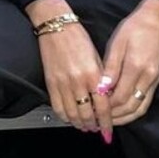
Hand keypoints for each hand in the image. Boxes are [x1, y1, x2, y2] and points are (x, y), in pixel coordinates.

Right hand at [25, 0, 113, 138]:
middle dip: (93, 126)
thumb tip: (106, 99)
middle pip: (87, 114)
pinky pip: (57, 108)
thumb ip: (102, 80)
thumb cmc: (79, 38)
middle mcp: (78, 82)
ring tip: (85, 126)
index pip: (103, 106)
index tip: (108, 130)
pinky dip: (65, 117)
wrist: (57, 27)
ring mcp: (62, 84)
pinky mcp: (50, 84)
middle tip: (97, 130)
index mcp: (93, 75)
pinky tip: (70, 118)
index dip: (106, 122)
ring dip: (79, 124)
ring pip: (72, 114)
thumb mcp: (97, 58)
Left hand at [98, 0, 158, 125]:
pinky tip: (122, 113)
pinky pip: (145, 103)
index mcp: (136, 66)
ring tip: (108, 121)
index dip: (106, 107)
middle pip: (129, 107)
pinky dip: (133, 112)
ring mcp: (154, 81)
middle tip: (97, 119)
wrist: (158, 19)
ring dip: (123, 118)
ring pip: (139, 109)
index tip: (92, 108)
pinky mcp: (156, 81)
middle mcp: (147, 77)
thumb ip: (110, 68)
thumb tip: (101, 89)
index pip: (119, 97)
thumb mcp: (117, 44)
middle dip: (113, 117)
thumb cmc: (134, 28)